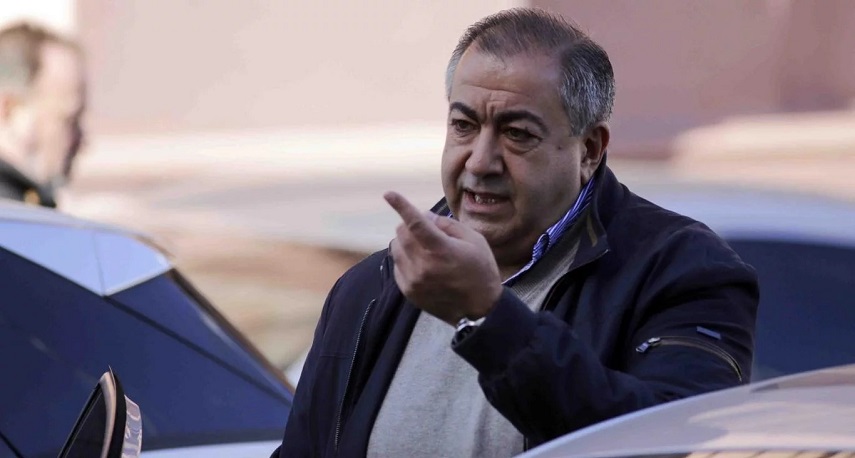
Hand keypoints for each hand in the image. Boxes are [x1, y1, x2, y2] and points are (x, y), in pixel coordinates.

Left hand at [385, 191, 502, 325]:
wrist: (479, 310)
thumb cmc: (480, 270)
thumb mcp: (474, 240)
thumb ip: (447, 225)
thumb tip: (424, 216)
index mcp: (441, 250)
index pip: (415, 223)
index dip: (401, 206)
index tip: (389, 194)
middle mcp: (423, 265)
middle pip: (401, 232)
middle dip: (410, 225)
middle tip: (428, 230)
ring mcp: (414, 280)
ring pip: (396, 248)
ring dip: (406, 241)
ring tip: (426, 248)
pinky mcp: (409, 291)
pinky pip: (397, 265)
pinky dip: (406, 258)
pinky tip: (423, 264)